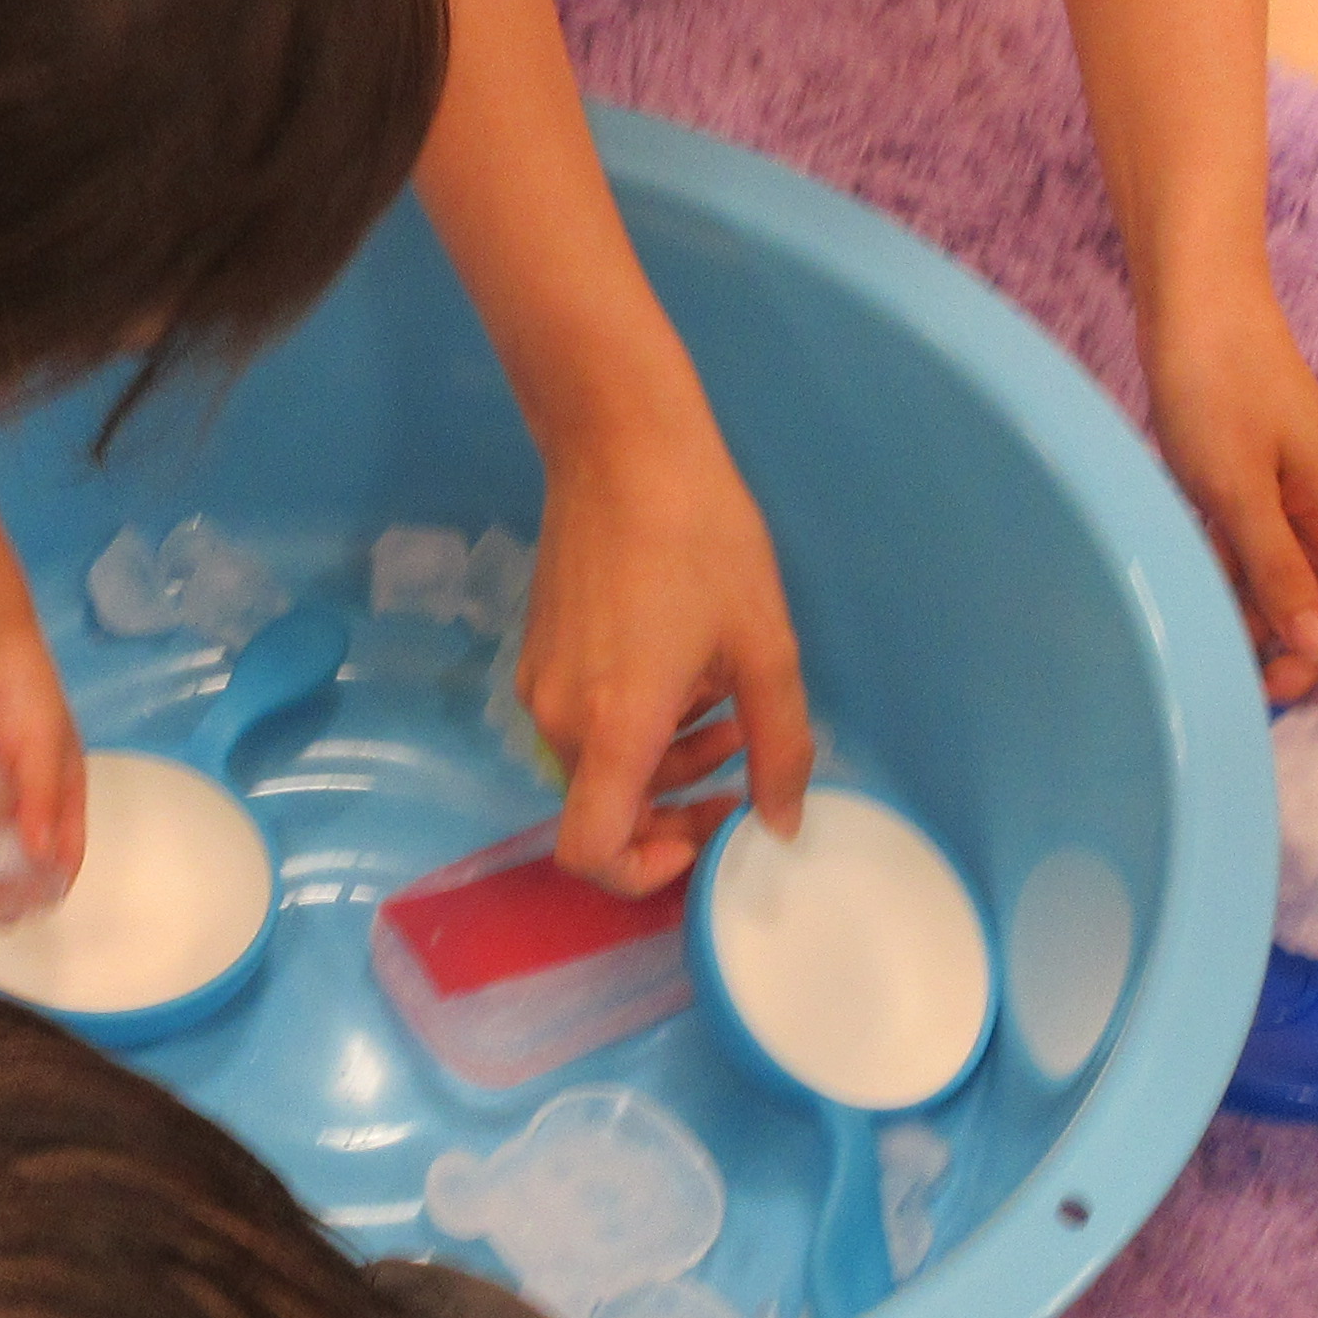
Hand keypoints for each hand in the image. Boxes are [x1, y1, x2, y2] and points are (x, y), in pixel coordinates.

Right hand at [520, 419, 813, 892]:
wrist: (619, 446)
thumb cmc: (701, 539)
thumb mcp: (764, 647)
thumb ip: (779, 747)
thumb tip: (780, 824)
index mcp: (614, 728)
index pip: (590, 854)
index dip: (643, 871)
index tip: (701, 837)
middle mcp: (561, 720)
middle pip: (609, 811)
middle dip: (680, 804)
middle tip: (743, 763)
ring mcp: (541, 687)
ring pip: (602, 766)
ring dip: (668, 759)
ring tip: (727, 703)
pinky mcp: (538, 656)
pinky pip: (588, 723)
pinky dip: (638, 722)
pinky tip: (687, 669)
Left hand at [1149, 284, 1317, 725]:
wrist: (1195, 305)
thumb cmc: (1219, 384)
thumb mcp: (1238, 488)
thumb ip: (1277, 570)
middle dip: (1304, 663)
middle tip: (1243, 689)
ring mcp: (1294, 511)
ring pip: (1291, 599)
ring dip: (1260, 633)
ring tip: (1207, 650)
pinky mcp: (1254, 500)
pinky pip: (1256, 569)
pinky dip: (1234, 594)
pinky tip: (1195, 603)